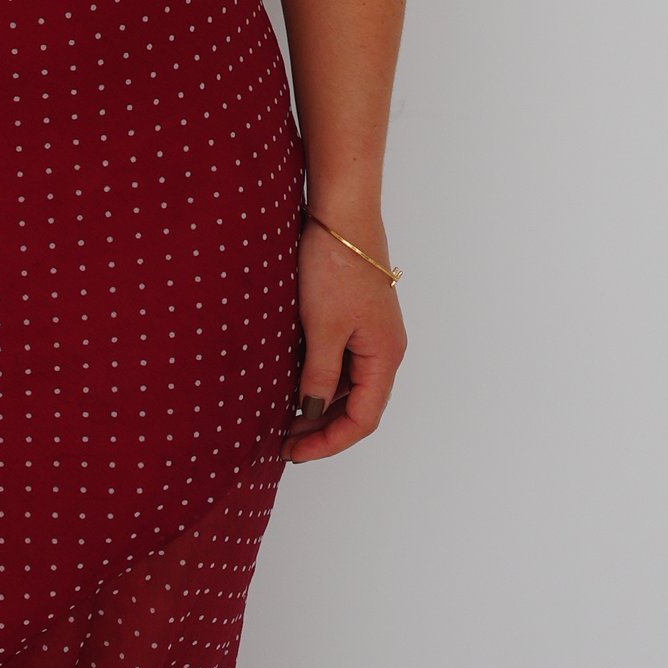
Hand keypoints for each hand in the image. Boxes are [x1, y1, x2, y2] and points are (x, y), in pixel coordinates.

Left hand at [285, 217, 405, 463]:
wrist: (340, 214)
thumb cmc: (337, 267)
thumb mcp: (322, 329)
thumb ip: (319, 377)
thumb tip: (313, 414)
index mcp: (384, 356)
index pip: (363, 419)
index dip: (330, 442)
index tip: (294, 453)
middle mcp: (384, 350)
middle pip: (359, 406)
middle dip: (323, 429)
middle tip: (283, 443)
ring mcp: (371, 334)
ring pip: (349, 387)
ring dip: (320, 407)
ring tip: (283, 420)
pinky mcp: (355, 319)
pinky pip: (342, 364)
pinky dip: (320, 381)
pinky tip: (294, 386)